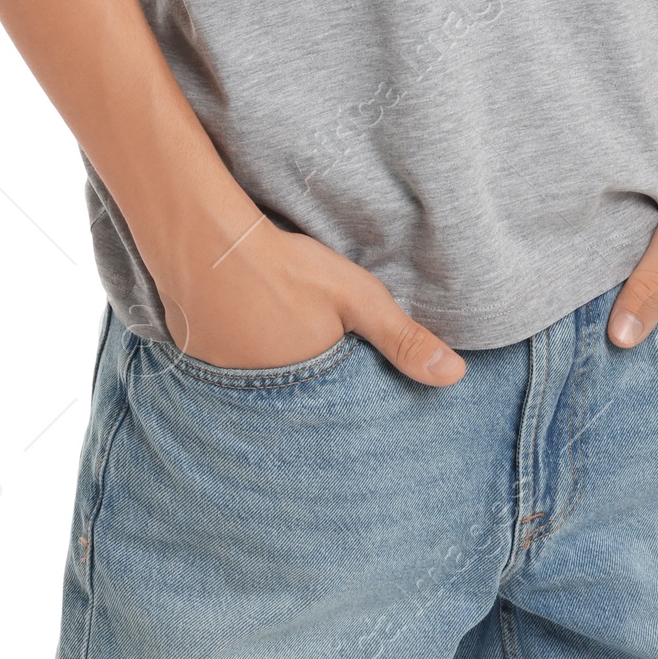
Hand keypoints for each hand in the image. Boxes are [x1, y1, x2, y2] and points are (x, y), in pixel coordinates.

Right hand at [156, 210, 465, 386]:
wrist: (203, 242)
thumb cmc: (285, 267)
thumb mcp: (355, 297)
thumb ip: (402, 338)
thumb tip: (456, 376)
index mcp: (310, 392)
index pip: (338, 416)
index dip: (349, 401)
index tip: (353, 386)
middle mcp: (266, 402)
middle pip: (299, 407)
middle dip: (312, 398)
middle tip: (313, 367)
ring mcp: (228, 388)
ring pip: (263, 392)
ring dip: (274, 380)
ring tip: (279, 345)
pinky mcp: (200, 367)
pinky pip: (230, 379)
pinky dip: (243, 363)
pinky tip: (247, 335)